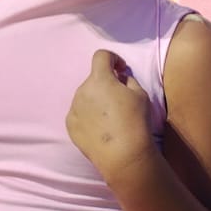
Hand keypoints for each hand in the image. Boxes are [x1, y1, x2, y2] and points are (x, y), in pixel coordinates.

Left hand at [66, 50, 154, 176]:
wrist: (123, 155)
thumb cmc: (136, 121)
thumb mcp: (141, 94)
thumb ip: (128, 79)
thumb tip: (120, 76)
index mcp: (100, 79)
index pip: (101, 56)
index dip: (112, 59)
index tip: (120, 69)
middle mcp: (82, 90)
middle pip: (93, 79)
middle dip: (105, 84)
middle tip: (119, 99)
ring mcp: (73, 108)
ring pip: (85, 97)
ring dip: (96, 100)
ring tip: (110, 118)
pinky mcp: (70, 125)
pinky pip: (78, 113)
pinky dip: (88, 116)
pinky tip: (100, 129)